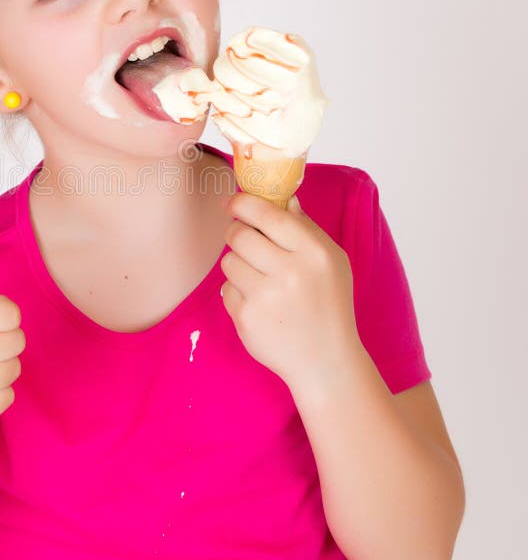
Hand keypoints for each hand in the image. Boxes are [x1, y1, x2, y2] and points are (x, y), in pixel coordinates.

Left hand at [220, 193, 360, 388]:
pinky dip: (238, 293)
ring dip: (237, 265)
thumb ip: (306, 228)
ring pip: (228, 261)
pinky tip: (260, 305)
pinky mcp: (247, 318)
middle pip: (239, 234)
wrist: (325, 361)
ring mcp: (266, 297)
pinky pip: (226, 290)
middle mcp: (290, 273)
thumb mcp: (332, 261)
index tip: (233, 202)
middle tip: (245, 240)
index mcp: (313, 253)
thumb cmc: (329, 304)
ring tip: (259, 279)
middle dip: (237, 233)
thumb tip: (284, 198)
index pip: (267, 214)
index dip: (243, 203)